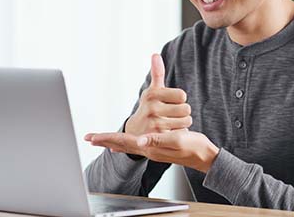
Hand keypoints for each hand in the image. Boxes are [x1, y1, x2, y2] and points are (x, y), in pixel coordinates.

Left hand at [84, 130, 219, 172]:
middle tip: (89, 137)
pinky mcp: (157, 148)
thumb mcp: (177, 140)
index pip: (123, 142)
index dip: (107, 138)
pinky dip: (125, 144)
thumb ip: (159, 140)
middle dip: (105, 140)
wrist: (204, 156)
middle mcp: (148, 150)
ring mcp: (152, 150)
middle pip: (121, 144)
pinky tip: (122, 145)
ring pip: (127, 145)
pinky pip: (135, 145)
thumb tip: (140, 140)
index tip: (92, 137)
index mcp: (150, 147)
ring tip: (100, 139)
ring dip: (113, 141)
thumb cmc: (193, 148)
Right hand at [124, 54, 191, 135]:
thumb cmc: (149, 108)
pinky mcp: (160, 138)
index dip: (179, 100)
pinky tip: (170, 133)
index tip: (171, 103)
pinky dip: (179, 133)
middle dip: (182, 113)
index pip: (182, 95)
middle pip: (186, 108)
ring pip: (186, 121)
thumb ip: (157, 73)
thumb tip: (155, 54)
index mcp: (152, 94)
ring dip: (182, 123)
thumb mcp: (152, 91)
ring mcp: (155, 123)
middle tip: (172, 115)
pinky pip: (181, 133)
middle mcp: (152, 108)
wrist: (135, 133)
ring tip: (171, 124)